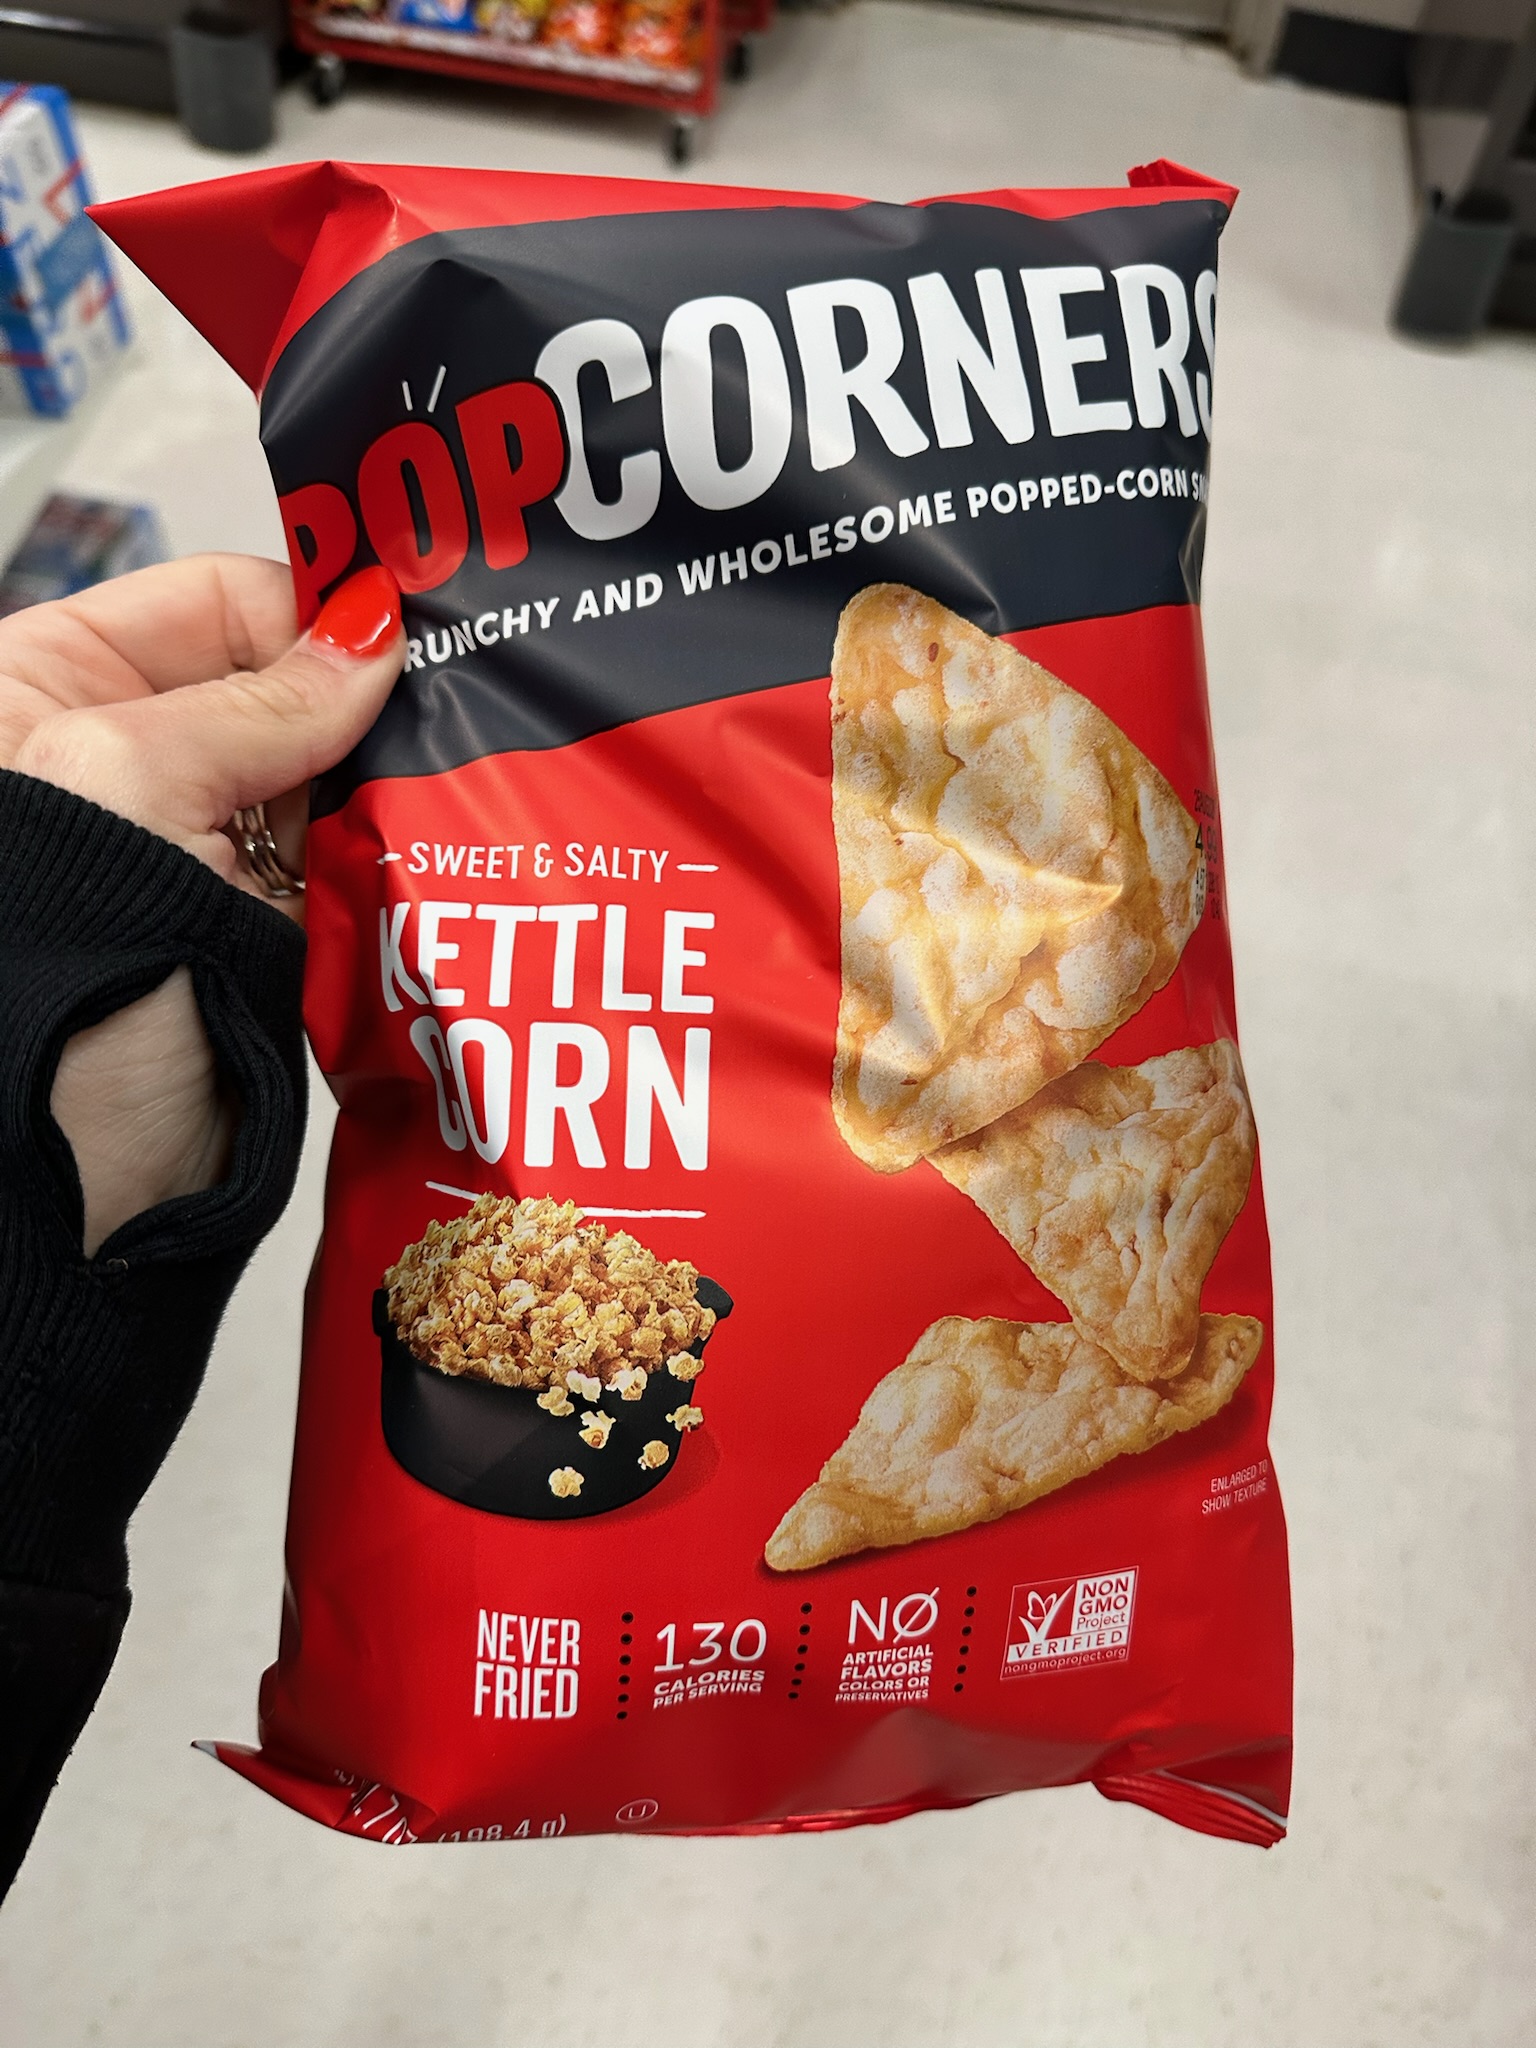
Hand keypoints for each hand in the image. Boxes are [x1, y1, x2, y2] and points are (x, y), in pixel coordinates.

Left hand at [0, 556, 403, 1251]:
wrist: (70, 1180)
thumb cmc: (39, 987)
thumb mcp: (130, 785)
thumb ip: (258, 701)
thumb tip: (369, 635)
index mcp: (48, 690)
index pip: (211, 602)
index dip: (311, 606)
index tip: (411, 620)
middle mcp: (128, 761)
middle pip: (279, 682)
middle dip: (367, 690)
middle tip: (467, 686)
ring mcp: (202, 848)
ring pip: (326, 772)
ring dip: (390, 771)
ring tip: (468, 762)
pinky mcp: (264, 924)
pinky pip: (348, 856)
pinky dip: (395, 845)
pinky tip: (446, 832)